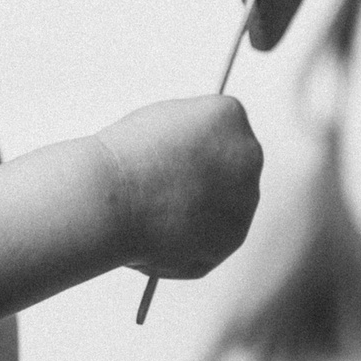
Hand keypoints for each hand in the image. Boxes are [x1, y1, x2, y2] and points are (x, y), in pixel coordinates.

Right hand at [93, 95, 260, 279]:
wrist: (112, 199)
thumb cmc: (125, 160)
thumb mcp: (163, 119)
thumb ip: (191, 133)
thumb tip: (191, 150)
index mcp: (231, 117)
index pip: (224, 132)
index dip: (193, 150)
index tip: (175, 158)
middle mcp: (248, 155)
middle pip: (232, 170)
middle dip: (203, 181)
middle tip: (167, 188)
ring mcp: (246, 198)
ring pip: (225, 208)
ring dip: (200, 213)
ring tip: (160, 211)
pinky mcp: (234, 236)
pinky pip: (215, 240)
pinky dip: (192, 243)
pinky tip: (163, 232)